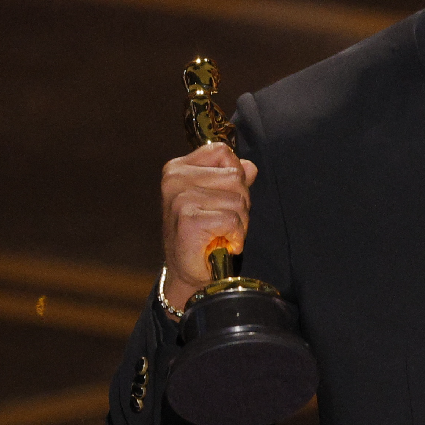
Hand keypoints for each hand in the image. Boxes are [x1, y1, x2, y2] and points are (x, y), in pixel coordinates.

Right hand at [160, 142, 257, 319]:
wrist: (188, 272)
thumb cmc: (204, 233)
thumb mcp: (218, 198)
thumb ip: (234, 179)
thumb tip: (250, 166)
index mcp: (177, 168)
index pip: (222, 152)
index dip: (235, 174)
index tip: (223, 196)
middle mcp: (174, 180)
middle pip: (235, 176)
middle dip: (241, 202)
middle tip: (223, 221)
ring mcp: (180, 199)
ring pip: (238, 199)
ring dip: (239, 221)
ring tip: (221, 232)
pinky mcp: (188, 220)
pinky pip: (233, 220)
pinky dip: (236, 235)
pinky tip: (221, 243)